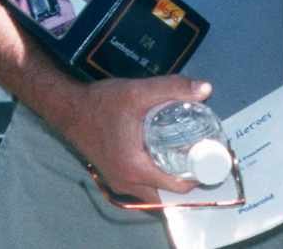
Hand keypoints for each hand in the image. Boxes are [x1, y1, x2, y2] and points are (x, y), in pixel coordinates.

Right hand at [58, 74, 215, 201]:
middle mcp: (127, 183)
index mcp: (135, 169)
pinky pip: (143, 185)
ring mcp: (119, 182)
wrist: (69, 109)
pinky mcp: (115, 175)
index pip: (175, 187)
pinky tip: (168, 154)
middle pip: (166, 193)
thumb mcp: (139, 91)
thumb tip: (206, 89)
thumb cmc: (103, 103)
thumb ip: (173, 88)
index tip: (213, 156)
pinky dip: (158, 176)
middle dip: (188, 178)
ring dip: (172, 178)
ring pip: (154, 190)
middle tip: (205, 154)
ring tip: (191, 153)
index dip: (198, 174)